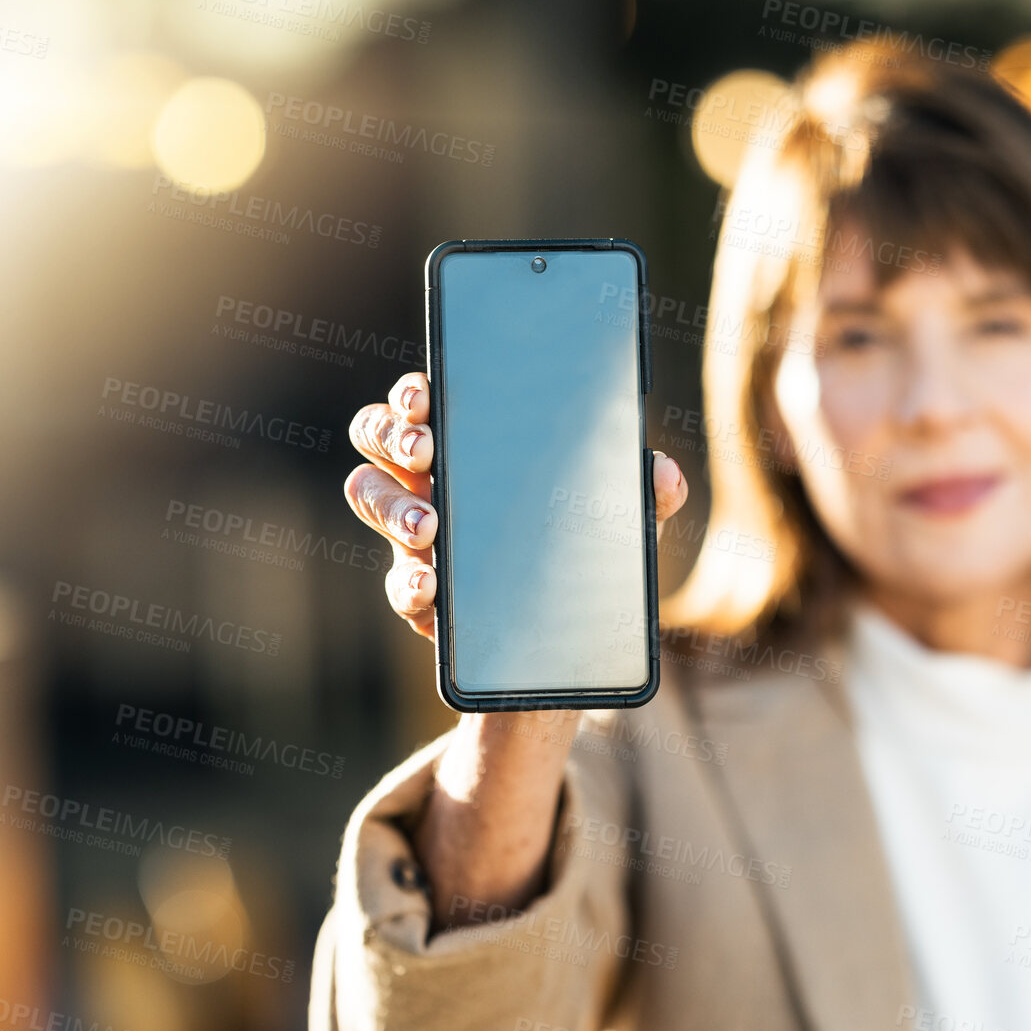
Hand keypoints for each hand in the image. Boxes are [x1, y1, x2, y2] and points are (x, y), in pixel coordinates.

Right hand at [344, 370, 689, 641]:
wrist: (568, 639)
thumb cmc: (581, 550)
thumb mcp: (620, 519)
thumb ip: (644, 494)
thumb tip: (662, 473)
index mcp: (470, 445)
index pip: (424, 400)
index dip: (414, 392)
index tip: (427, 395)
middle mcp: (428, 479)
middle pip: (376, 433)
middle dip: (391, 435)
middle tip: (426, 453)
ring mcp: (415, 534)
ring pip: (368, 496)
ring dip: (392, 507)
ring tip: (430, 527)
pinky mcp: (420, 591)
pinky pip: (396, 581)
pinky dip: (408, 583)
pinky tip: (431, 588)